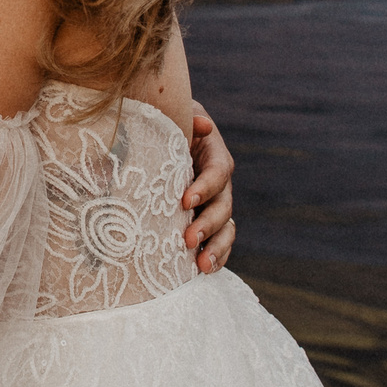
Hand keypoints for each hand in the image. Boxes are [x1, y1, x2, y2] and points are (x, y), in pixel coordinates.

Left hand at [182, 102, 236, 274]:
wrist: (160, 138)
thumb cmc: (166, 125)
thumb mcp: (174, 116)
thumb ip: (186, 121)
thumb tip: (202, 126)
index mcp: (214, 155)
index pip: (218, 172)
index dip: (205, 187)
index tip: (185, 200)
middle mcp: (220, 183)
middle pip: (223, 205)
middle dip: (208, 224)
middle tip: (188, 238)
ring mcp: (215, 204)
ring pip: (226, 228)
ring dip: (215, 247)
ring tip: (201, 264)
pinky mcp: (208, 221)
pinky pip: (219, 242)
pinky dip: (216, 256)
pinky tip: (203, 270)